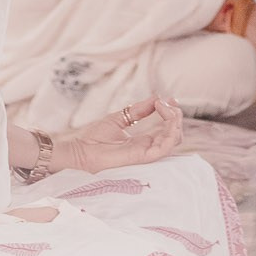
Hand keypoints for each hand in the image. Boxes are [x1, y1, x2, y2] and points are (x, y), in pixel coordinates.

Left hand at [61, 98, 183, 171]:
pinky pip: (164, 147)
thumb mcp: (120, 117)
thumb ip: (138, 110)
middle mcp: (147, 149)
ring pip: (173, 140)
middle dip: (176, 116)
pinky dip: (169, 129)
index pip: (167, 131)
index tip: (168, 99)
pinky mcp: (141, 157)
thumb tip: (157, 98)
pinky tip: (162, 112)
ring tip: (165, 105)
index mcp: (143, 142)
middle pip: (175, 135)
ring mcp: (146, 154)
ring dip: (175, 120)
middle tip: (167, 101)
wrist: (79, 150)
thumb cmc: (94, 138)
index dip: (171, 114)